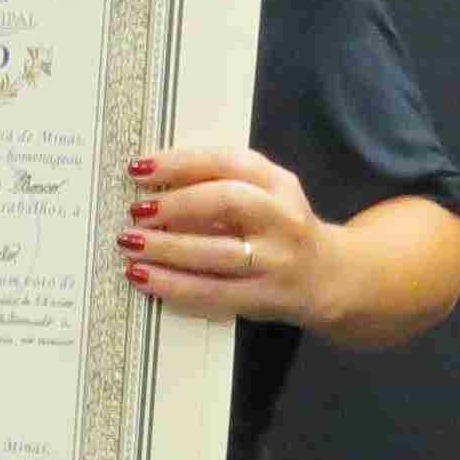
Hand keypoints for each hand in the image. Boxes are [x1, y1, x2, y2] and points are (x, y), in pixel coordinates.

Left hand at [115, 146, 331, 328]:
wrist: (329, 277)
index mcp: (278, 183)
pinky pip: (212, 292)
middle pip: (227, 202)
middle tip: (136, 211)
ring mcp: (276, 261)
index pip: (228, 162)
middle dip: (176, 205)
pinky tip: (142, 277)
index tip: (139, 169)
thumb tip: (154, 182)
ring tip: (130, 244)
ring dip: (166, 248)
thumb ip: (223, 182)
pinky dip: (172, 285)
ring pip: (216, 253)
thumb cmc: (279, 228)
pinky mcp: (264, 297)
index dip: (181, 163)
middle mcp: (282, 218)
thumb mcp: (266, 194)